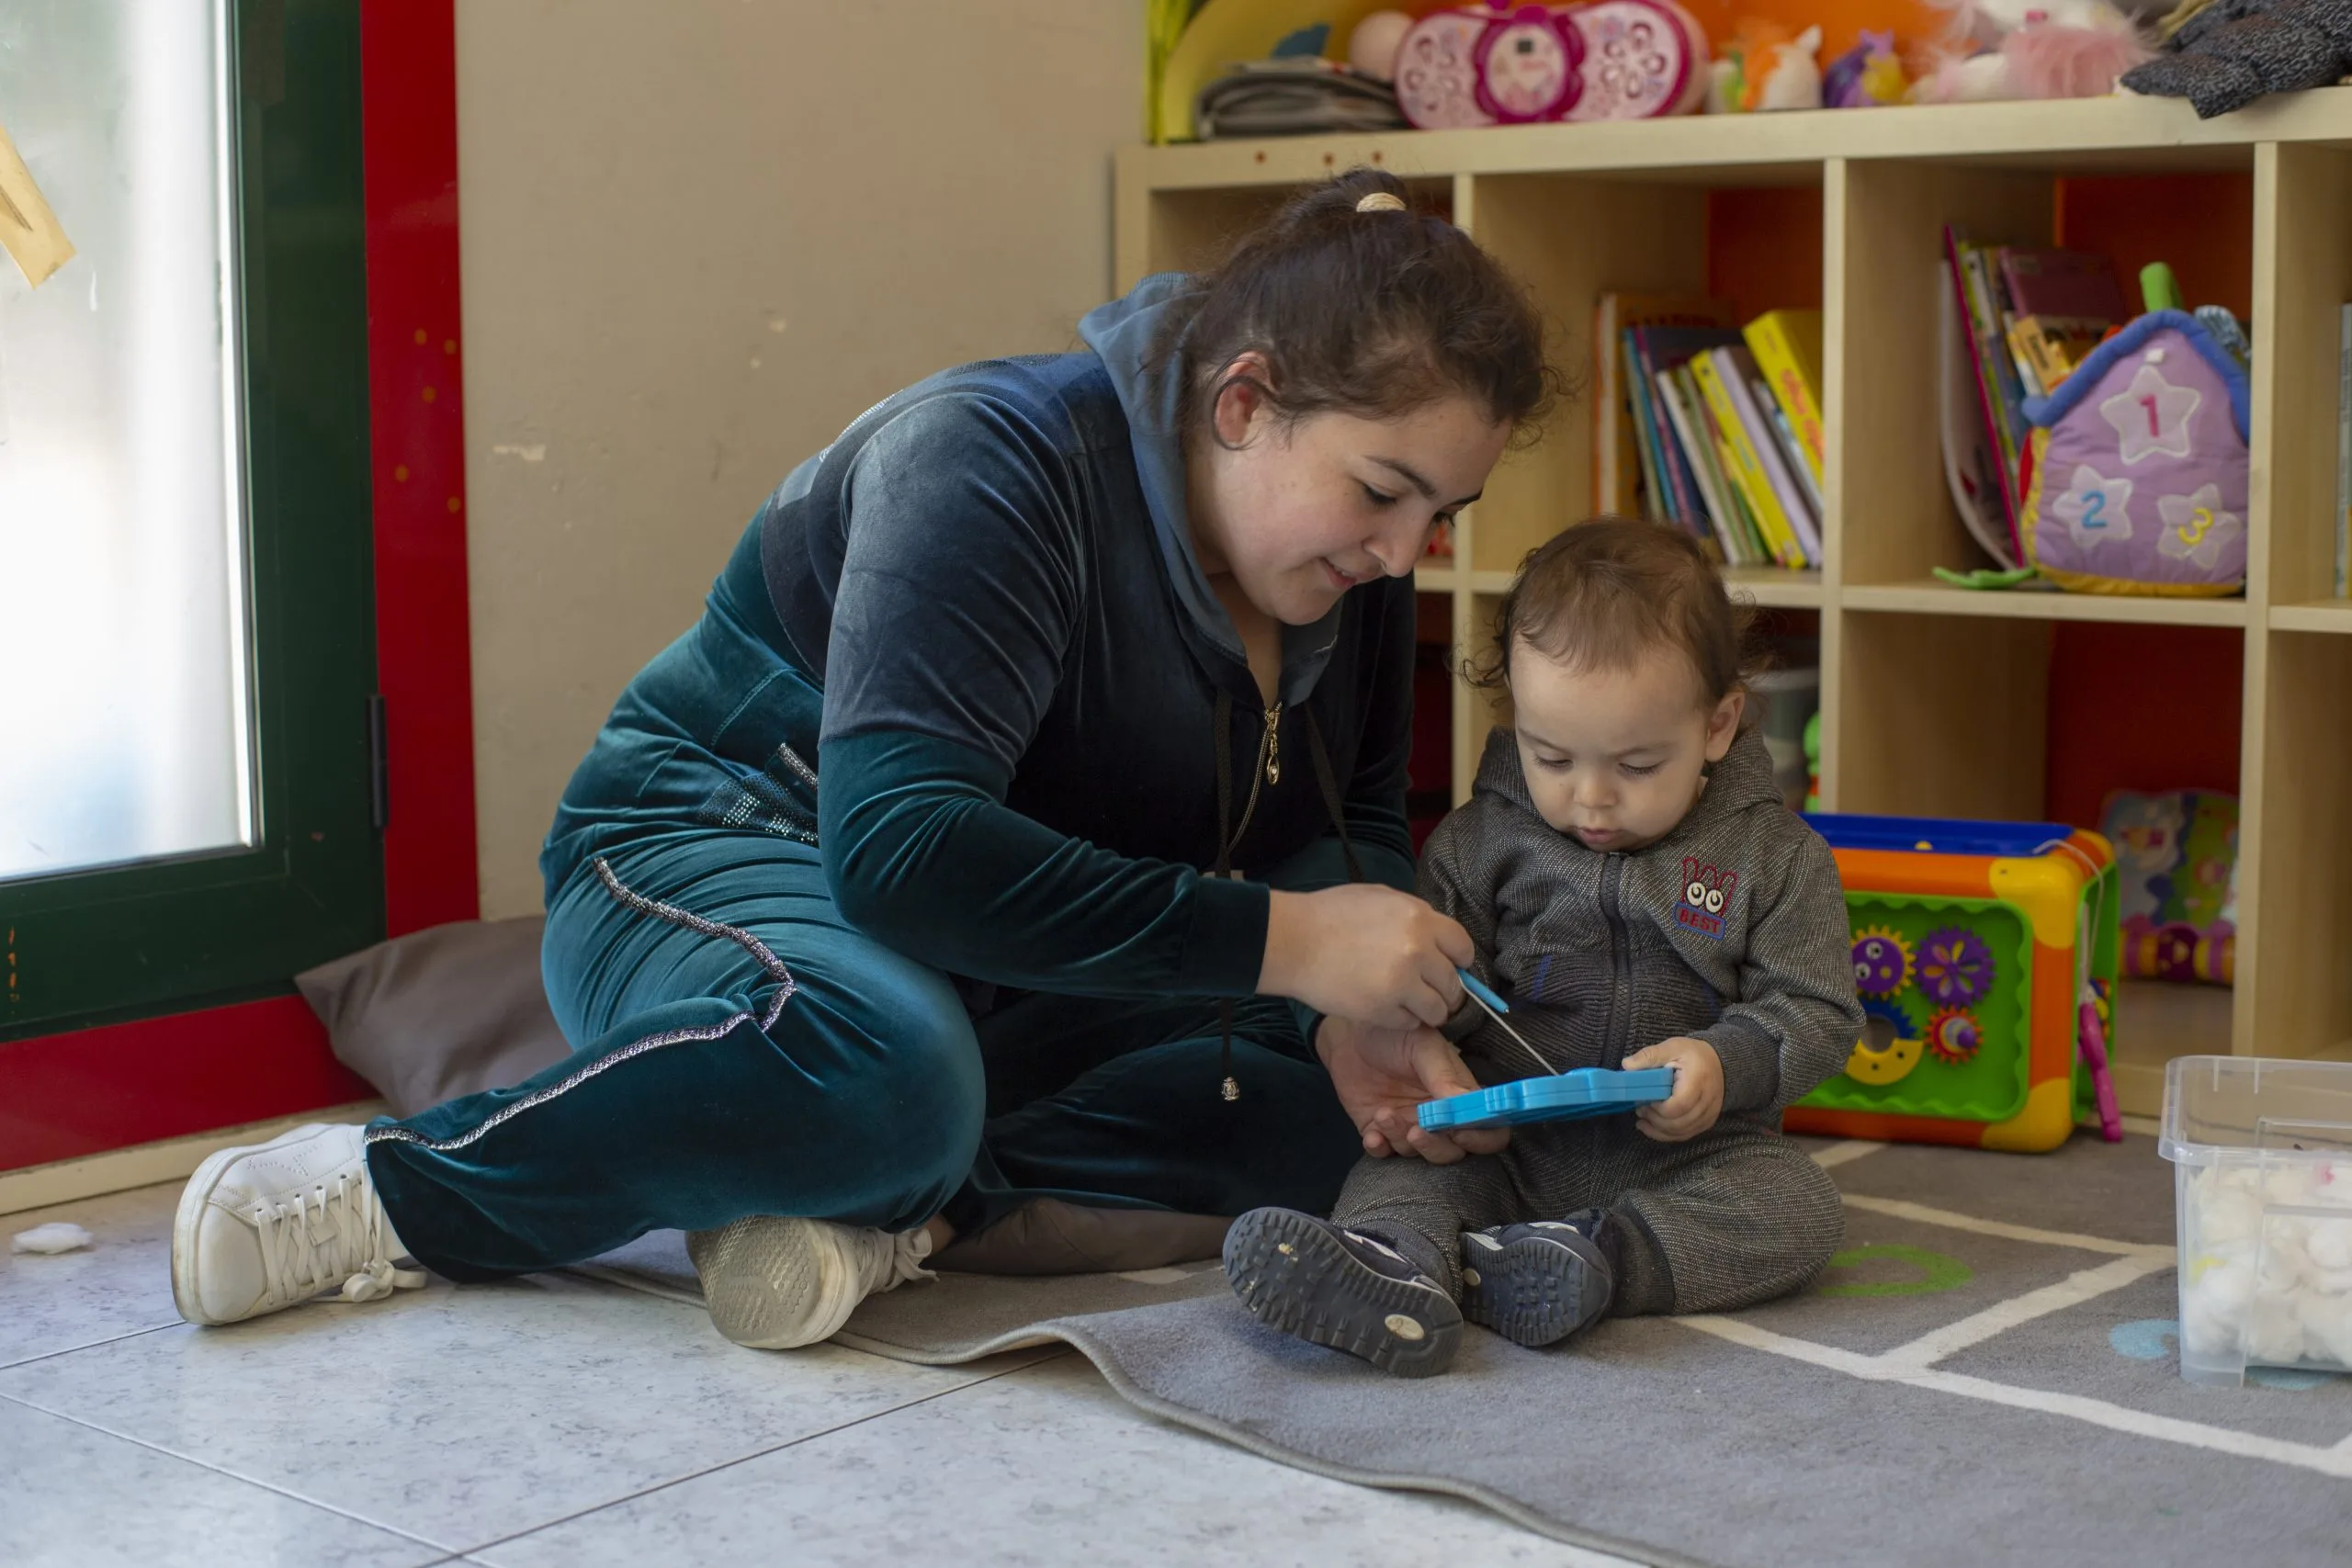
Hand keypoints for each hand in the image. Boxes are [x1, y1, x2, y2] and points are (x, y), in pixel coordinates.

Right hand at [1260, 885, 1470, 1030]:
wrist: (1293, 941)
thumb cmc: (1331, 915)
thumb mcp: (1381, 899)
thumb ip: (1416, 917)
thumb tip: (1441, 941)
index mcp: (1420, 918)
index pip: (1463, 948)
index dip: (1458, 961)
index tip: (1450, 967)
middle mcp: (1417, 951)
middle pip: (1453, 984)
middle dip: (1444, 991)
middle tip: (1426, 991)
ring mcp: (1401, 984)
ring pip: (1437, 1010)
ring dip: (1426, 1010)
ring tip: (1406, 1002)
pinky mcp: (1382, 1011)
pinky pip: (1410, 1024)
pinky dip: (1401, 1020)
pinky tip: (1383, 1006)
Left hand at [1316, 1016, 1509, 1164]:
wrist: (1349, 1035)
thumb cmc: (1395, 1035)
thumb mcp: (1423, 1047)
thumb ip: (1444, 1075)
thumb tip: (1465, 1102)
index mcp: (1459, 1096)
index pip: (1489, 1129)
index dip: (1481, 1138)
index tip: (1459, 1130)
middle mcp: (1439, 1118)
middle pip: (1454, 1152)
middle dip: (1437, 1147)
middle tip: (1416, 1130)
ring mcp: (1409, 1127)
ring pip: (1417, 1154)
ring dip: (1401, 1139)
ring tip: (1384, 1113)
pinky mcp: (1379, 1132)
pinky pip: (1384, 1153)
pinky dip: (1380, 1148)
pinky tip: (1372, 1134)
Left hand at [1624, 1037, 1723, 1141]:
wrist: (1718, 1063)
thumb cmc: (1693, 1055)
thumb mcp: (1672, 1047)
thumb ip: (1650, 1056)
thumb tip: (1626, 1065)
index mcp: (1698, 1080)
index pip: (1679, 1105)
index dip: (1658, 1108)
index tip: (1645, 1099)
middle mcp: (1708, 1101)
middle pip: (1679, 1122)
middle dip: (1655, 1119)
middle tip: (1640, 1108)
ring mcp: (1709, 1114)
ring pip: (1681, 1132)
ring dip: (1658, 1128)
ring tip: (1643, 1116)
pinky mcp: (1706, 1122)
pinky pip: (1685, 1135)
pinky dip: (1665, 1134)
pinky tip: (1651, 1127)